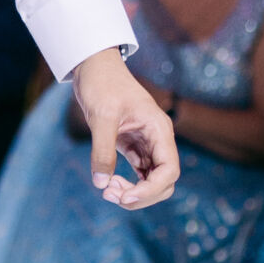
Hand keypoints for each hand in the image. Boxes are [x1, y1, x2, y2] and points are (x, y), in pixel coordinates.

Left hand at [72, 49, 178, 208]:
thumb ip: (102, 150)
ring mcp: (147, 144)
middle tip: (110, 194)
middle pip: (163, 182)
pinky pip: (139, 174)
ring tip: (106, 190)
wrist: (94, 66)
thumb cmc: (102, 83)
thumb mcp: (101, 116)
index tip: (125, 196)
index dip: (150, 190)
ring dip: (133, 192)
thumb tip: (101, 184)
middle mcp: (158, 139)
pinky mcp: (133, 146)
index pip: (169, 171)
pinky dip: (126, 184)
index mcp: (159, 130)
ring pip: (151, 181)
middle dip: (141, 195)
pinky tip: (108, 183)